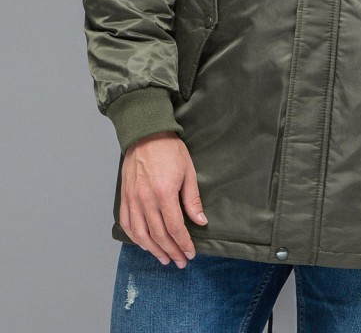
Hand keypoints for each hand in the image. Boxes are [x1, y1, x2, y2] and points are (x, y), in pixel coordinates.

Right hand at [119, 132, 207, 267]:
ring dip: (153, 250)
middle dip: (171, 251)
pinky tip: (144, 244)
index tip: (190, 254)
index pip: (174, 228)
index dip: (183, 244)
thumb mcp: (188, 172)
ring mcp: (132, 199)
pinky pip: (126, 223)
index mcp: (164, 193)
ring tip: (164, 258)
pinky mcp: (124, 196)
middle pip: (158, 235)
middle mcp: (146, 199)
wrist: (146, 133)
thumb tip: (201, 221)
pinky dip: (134, 237)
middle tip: (180, 261)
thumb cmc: (170, 150)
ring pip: (141, 234)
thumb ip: (192, 200)